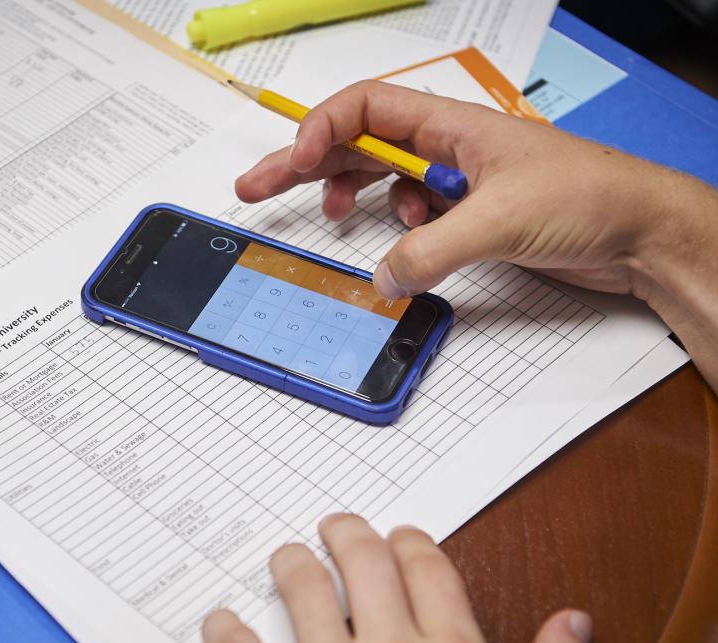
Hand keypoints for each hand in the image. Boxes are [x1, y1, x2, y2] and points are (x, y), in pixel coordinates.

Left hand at [203, 515, 590, 642]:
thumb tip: (573, 621)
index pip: (426, 566)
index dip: (408, 540)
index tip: (397, 538)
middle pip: (362, 559)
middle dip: (345, 532)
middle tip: (332, 528)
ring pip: (302, 589)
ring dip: (290, 564)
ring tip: (285, 561)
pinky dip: (226, 634)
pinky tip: (221, 625)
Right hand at [235, 81, 717, 388]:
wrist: (641, 232)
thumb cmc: (589, 198)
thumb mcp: (499, 221)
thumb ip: (431, 251)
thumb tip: (382, 279)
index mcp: (449, 126)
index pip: (365, 107)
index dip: (321, 128)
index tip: (295, 162)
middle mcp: (445, 149)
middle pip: (357, 144)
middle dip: (305, 165)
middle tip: (257, 186)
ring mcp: (455, 183)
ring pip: (380, 181)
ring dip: (349, 198)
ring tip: (331, 219)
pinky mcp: (467, 218)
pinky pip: (409, 219)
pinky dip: (394, 233)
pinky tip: (404, 246)